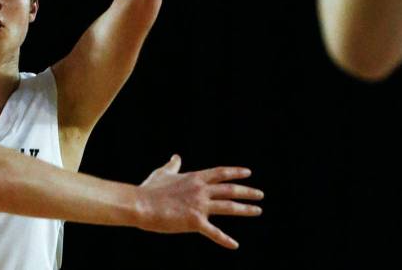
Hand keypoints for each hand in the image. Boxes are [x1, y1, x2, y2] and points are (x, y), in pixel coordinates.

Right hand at [136, 155, 262, 248]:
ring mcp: (199, 205)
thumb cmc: (149, 189)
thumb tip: (176, 157)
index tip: (248, 173)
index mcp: (195, 178)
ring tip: (258, 210)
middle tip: (260, 194)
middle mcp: (201, 190)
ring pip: (228, 207)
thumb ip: (173, 166)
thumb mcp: (163, 173)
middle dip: (247, 191)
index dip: (235, 172)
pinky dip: (225, 240)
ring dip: (245, 209)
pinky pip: (214, 233)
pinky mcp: (195, 222)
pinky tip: (235, 245)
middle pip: (230, 189)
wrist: (142, 204)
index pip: (220, 173)